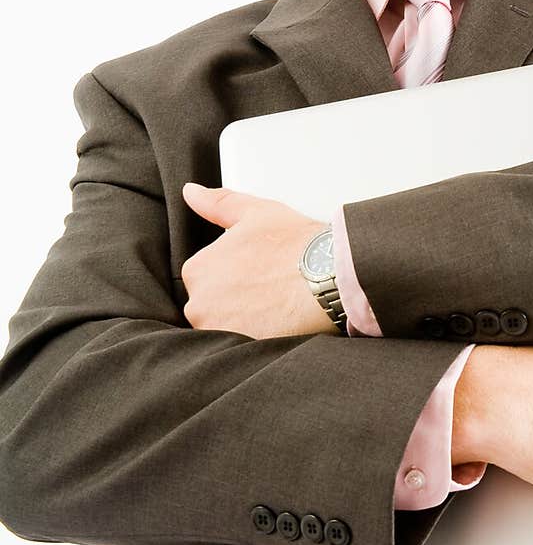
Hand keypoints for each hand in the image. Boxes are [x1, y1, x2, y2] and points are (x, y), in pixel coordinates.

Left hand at [179, 183, 337, 337]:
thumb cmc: (296, 244)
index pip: (206, 279)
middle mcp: (199, 304)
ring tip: (276, 310)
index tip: (259, 275)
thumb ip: (217, 204)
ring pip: (227, 329)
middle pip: (213, 307)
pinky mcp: (241, 351)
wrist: (330, 276)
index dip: (236, 276)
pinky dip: (257, 339)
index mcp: (198, 269)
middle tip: (270, 292)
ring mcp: (219, 331)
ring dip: (247, 322)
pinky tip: (279, 326)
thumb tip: (190, 192)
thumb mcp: (254, 212)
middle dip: (237, 302)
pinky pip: (243, 348)